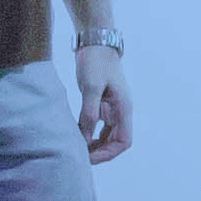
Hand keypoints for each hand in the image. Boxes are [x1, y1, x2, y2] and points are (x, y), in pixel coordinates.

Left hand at [75, 45, 134, 163]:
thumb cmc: (96, 63)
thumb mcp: (91, 87)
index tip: (89, 157)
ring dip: (95, 145)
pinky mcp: (102, 104)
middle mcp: (121, 111)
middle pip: (116, 142)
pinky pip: (99, 126)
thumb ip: (89, 112)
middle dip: (100, 152)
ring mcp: (112, 108)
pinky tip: (76, 135)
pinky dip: (89, 134)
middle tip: (79, 155)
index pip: (124, 141)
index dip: (108, 153)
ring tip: (76, 148)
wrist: (96, 44)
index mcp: (123, 108)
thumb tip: (84, 138)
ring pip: (108, 136)